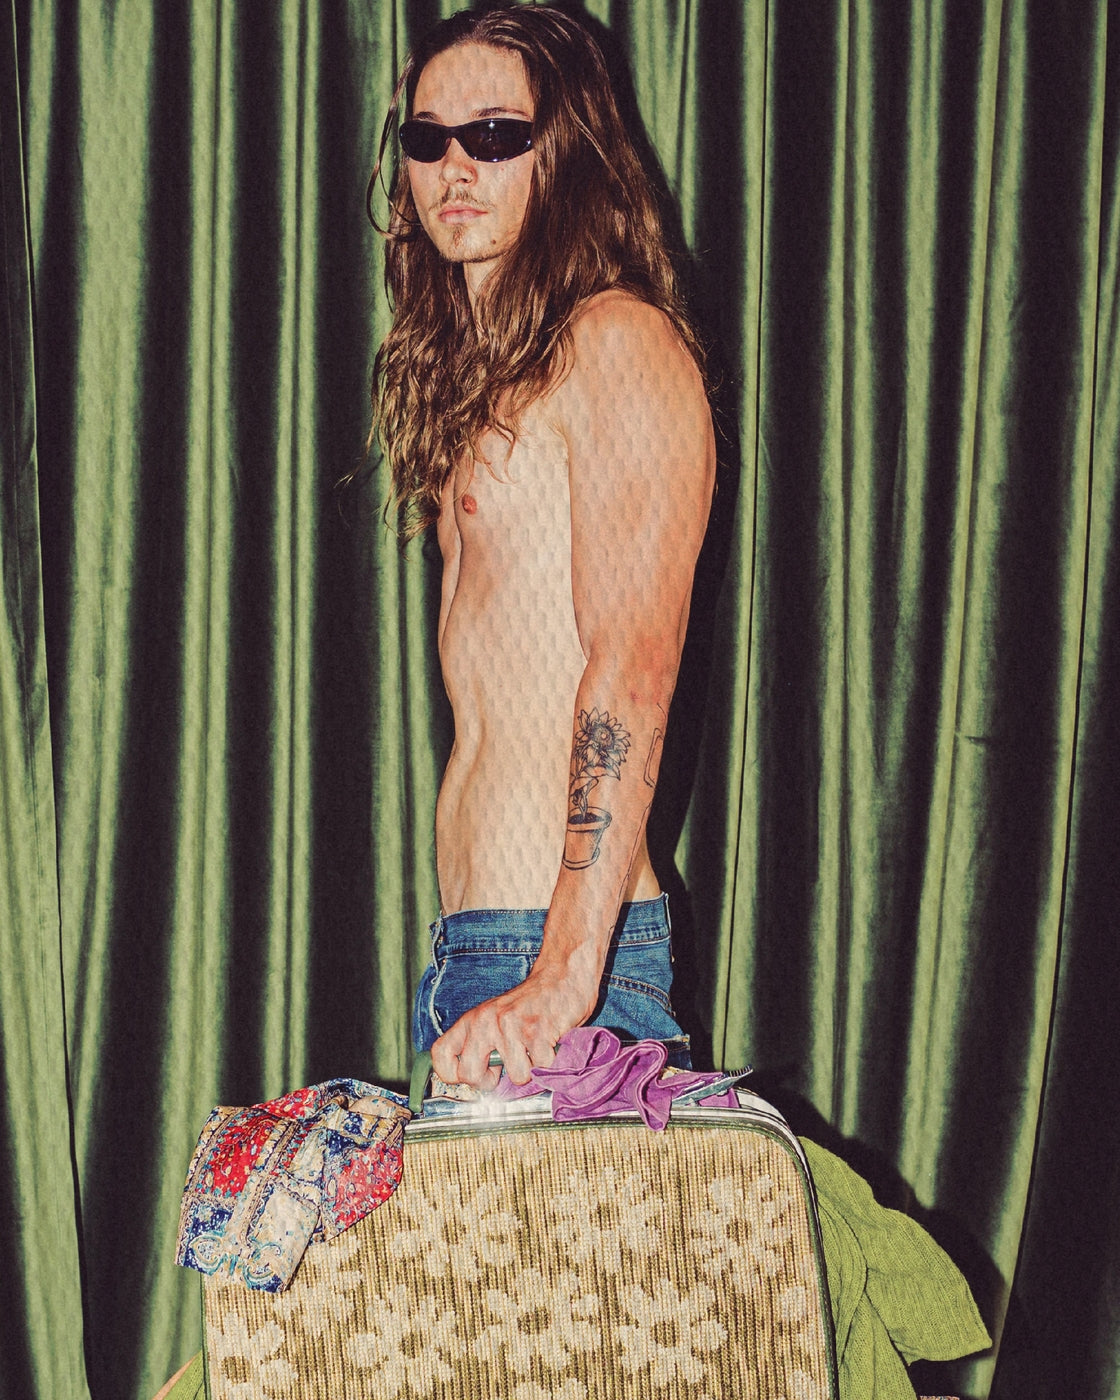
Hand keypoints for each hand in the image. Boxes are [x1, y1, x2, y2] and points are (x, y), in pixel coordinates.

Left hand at [430, 969, 595, 1088]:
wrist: (562, 975)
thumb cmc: (531, 1002)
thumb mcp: (495, 1016)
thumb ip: (481, 1042)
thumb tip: (479, 1081)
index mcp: (472, 1019)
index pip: (440, 1054)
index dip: (452, 1075)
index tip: (472, 1075)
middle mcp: (486, 1022)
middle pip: (469, 1075)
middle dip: (489, 1082)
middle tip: (503, 1069)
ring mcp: (511, 1027)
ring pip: (515, 1078)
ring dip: (530, 1070)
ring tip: (533, 1049)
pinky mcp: (538, 1032)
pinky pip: (541, 1069)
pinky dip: (549, 1063)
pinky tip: (549, 1044)